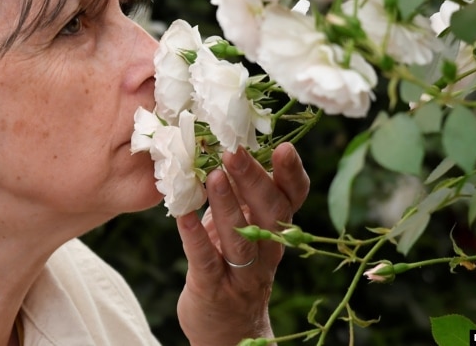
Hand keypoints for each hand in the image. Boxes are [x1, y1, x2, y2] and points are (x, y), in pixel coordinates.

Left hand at [176, 142, 308, 345]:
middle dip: (254, 180)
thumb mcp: (245, 231)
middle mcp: (267, 250)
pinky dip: (194, 237)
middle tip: (235, 151)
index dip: (292, 174)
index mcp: (276, 230)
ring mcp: (242, 272)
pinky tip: (183, 215)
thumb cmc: (234, 268)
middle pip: (270, 212)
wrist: (228, 331)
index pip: (292, 199)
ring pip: (240, 236)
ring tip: (213, 175)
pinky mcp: (213, 288)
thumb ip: (241, 198)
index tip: (284, 147)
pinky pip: (205, 260)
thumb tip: (225, 150)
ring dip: (227, 205)